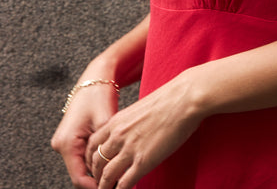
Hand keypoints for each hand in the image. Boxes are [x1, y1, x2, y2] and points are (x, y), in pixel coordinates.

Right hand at [51, 79, 119, 188]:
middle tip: (121, 181)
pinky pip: (84, 154)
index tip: (114, 188)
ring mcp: (65, 141)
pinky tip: (112, 155)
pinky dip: (97, 156)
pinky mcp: (72, 138)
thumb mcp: (106, 122)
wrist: (95, 77)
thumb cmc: (100, 95)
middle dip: (100, 177)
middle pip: (81, 172)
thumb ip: (107, 148)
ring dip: (99, 166)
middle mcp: (61, 144)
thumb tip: (116, 170)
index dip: (96, 187)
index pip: (79, 178)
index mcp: (66, 143)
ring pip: (83, 164)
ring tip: (119, 167)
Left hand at [85, 71, 201, 187]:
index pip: (92, 144)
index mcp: (117, 121)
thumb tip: (132, 133)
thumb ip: (131, 123)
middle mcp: (118, 135)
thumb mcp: (140, 109)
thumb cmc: (169, 100)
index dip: (91, 158)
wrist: (183, 98)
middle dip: (96, 175)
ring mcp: (130, 149)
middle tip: (100, 182)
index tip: (94, 166)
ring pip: (106, 175)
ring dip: (104, 187)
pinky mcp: (143, 161)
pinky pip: (124, 183)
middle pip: (96, 161)